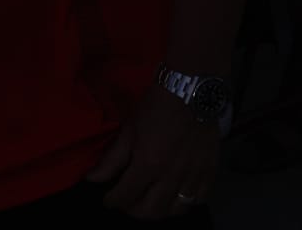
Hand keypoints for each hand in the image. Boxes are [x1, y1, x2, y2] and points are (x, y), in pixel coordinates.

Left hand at [86, 84, 218, 217]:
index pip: (125, 197)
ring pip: (174, 210)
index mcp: (148, 165)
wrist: (190, 89)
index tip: (109, 199)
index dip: (112, 201)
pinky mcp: (209, 171)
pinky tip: (177, 195)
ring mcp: (193, 176)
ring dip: (159, 210)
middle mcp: (171, 176)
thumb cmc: (156, 106)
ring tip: (152, 200)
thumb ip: (111, 159)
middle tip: (128, 200)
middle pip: (149, 211)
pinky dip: (186, 202)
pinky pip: (199, 199)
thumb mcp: (129, 130)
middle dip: (133, 210)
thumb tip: (92, 179)